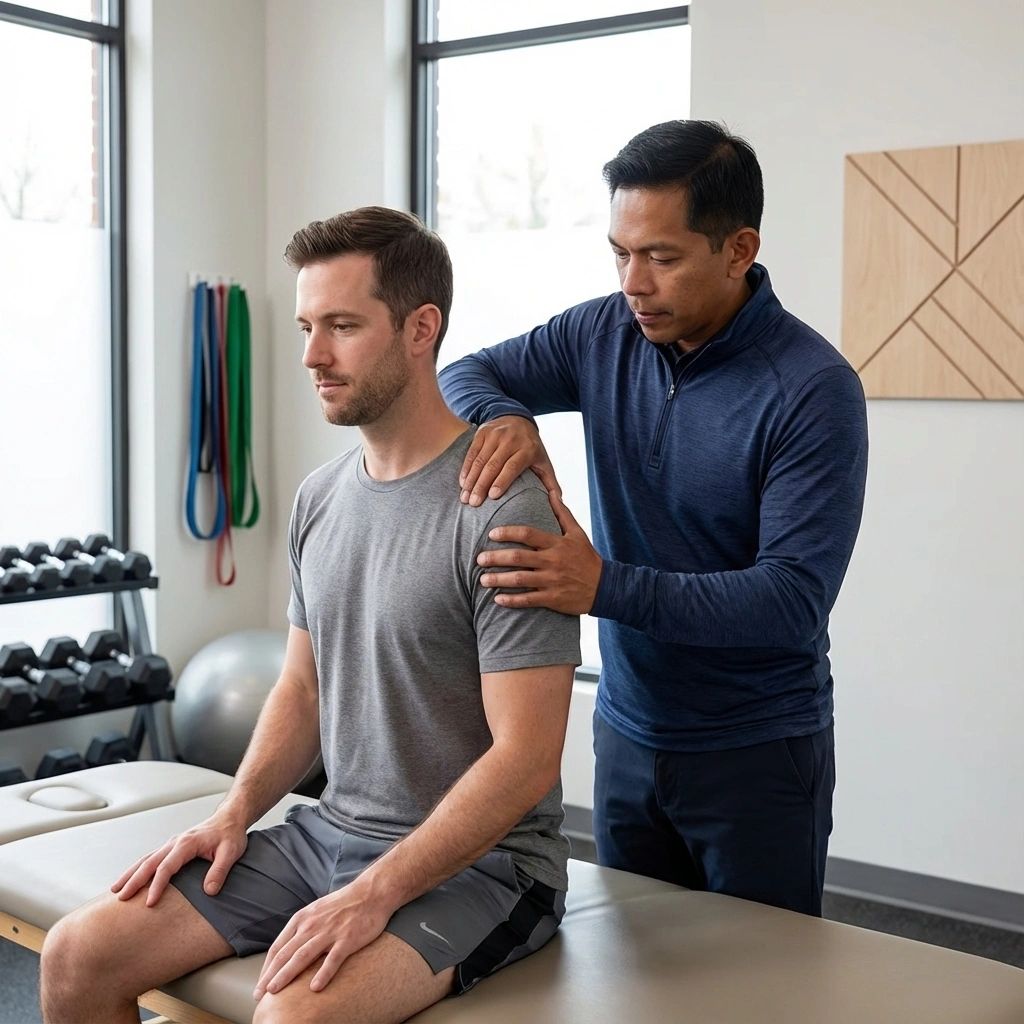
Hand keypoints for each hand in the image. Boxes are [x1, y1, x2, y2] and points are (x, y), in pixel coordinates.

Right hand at [111, 813, 247, 906]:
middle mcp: (175, 842)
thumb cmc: (230, 835)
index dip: (157, 885)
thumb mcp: (231, 852)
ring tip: (116, 890)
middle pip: (149, 862)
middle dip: (134, 880)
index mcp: (187, 843)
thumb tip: (209, 891)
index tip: (150, 903)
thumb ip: (220, 870)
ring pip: (146, 859)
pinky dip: (137, 869)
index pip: (167, 867)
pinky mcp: (172, 848)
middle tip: (120, 898)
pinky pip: (151, 858)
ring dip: (130, 874)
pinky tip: (130, 879)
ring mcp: (172, 844)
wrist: (230, 819)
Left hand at [253, 883, 391, 998]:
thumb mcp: (316, 911)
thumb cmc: (343, 904)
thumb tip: (287, 950)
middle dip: (270, 976)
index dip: (267, 967)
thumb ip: (302, 928)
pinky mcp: (348, 938)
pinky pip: (333, 959)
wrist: (371, 893)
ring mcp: (329, 932)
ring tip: (274, 991)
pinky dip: (323, 973)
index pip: (278, 947)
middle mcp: (312, 925)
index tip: (260, 984)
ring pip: (302, 956)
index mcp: (302, 919)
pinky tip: (314, 988)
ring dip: (286, 975)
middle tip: (259, 995)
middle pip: (286, 954)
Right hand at [460, 416, 560, 506]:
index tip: (492, 496)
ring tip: (464, 498)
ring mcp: (494, 435)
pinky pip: (472, 453)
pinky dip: (466, 468)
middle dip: (481, 485)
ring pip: (480, 460)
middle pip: (493, 465)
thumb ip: (550, 482)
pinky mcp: (482, 433)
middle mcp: (510, 440)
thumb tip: (558, 502)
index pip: (512, 466)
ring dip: (470, 480)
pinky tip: (462, 483)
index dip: (502, 480)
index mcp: (527, 449)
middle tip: (473, 503)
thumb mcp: (544, 462)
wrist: (518, 419)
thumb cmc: (531, 448)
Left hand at [478, 494, 602, 614]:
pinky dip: (512, 600)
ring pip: (520, 579)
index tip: (491, 534)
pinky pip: (529, 600)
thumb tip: (552, 492)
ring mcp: (552, 581)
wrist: (605, 587)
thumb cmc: (588, 558)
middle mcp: (552, 561)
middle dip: (496, 558)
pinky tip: (497, 599)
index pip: (528, 534)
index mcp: (556, 544)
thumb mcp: (578, 533)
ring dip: (499, 580)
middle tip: (479, 559)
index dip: (508, 533)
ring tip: (483, 580)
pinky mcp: (553, 599)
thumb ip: (562, 513)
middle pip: (518, 557)